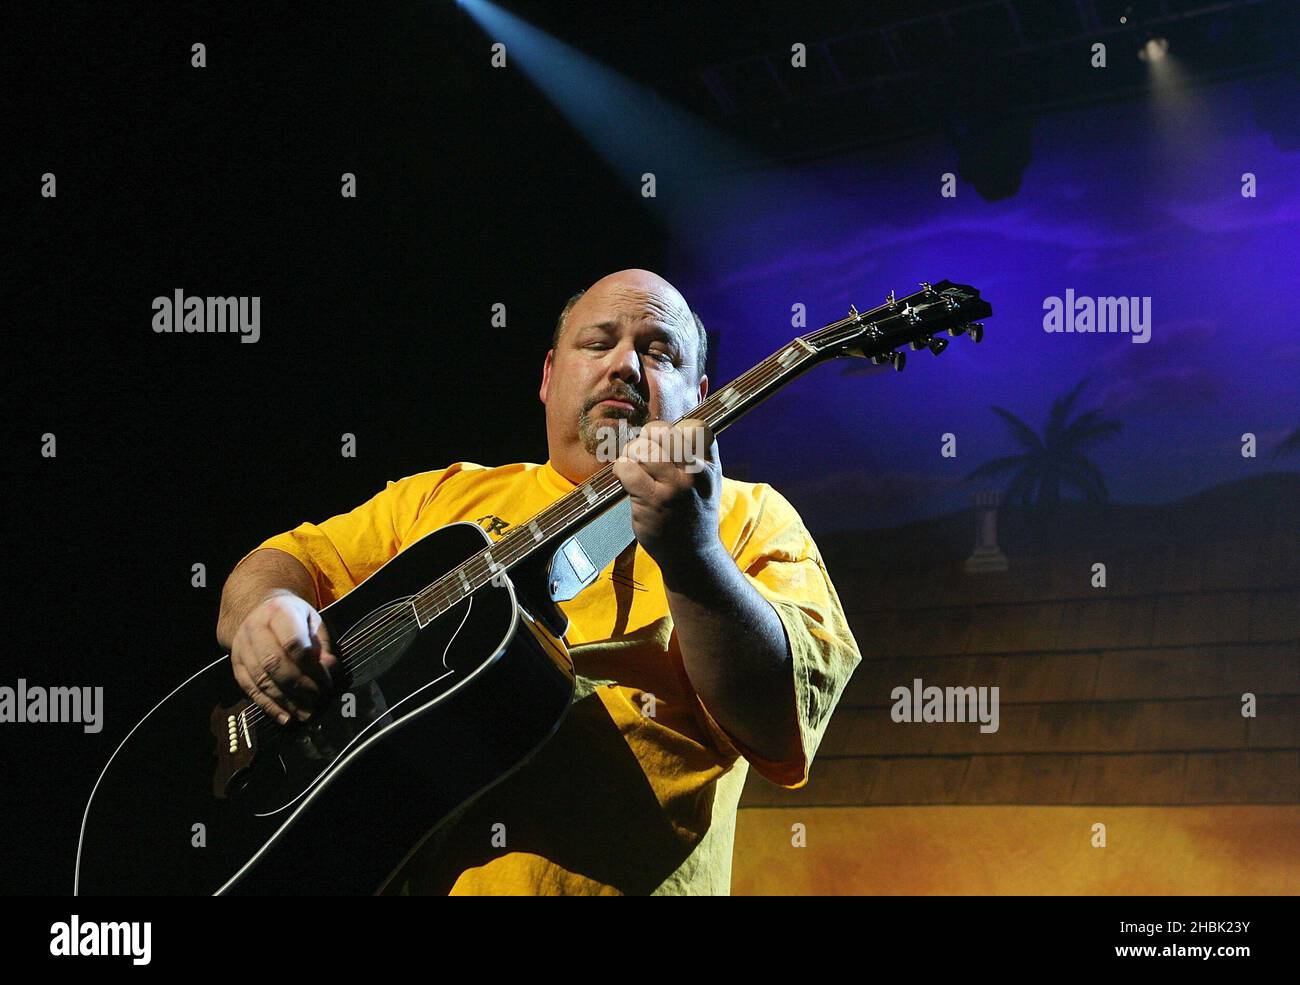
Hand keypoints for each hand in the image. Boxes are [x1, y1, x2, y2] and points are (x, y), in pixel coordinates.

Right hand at [229, 591, 337, 723]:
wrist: (258, 609)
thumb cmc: (293, 617)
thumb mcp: (313, 621)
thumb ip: (322, 644)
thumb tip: (330, 667)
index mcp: (279, 612)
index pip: (293, 643)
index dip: (310, 666)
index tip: (326, 682)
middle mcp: (255, 629)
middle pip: (273, 663)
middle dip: (297, 686)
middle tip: (316, 699)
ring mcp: (242, 647)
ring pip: (261, 679)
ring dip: (284, 701)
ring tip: (305, 714)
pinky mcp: (236, 664)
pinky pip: (250, 689)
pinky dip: (269, 706)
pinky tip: (285, 717)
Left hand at [611, 418, 725, 580]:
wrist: (692, 555)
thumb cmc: (695, 515)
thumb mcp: (710, 483)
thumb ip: (698, 456)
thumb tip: (670, 429)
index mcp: (709, 466)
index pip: (695, 428)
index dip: (675, 429)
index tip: (667, 444)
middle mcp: (694, 474)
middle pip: (663, 431)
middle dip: (647, 437)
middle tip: (644, 452)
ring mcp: (672, 488)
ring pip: (643, 448)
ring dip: (632, 453)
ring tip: (634, 466)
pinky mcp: (651, 501)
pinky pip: (627, 468)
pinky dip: (621, 468)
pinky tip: (626, 478)